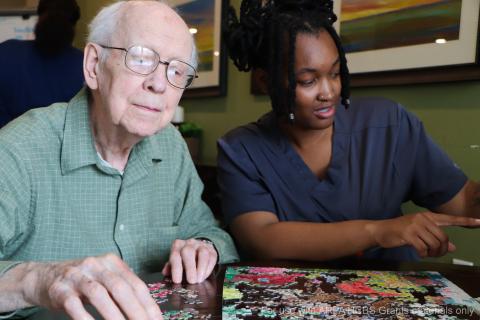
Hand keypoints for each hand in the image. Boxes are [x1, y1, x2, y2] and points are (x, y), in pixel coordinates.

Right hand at [24, 253, 161, 319]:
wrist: (43, 277)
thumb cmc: (81, 280)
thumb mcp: (104, 276)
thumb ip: (123, 285)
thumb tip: (147, 308)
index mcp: (112, 262)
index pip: (136, 284)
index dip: (148, 304)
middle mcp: (96, 265)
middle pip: (121, 288)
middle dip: (136, 311)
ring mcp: (77, 276)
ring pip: (100, 295)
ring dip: (114, 316)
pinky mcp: (60, 289)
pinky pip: (75, 305)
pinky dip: (86, 318)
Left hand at [162, 239, 216, 283]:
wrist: (198, 248)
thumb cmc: (184, 258)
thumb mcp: (176, 261)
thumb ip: (170, 267)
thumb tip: (165, 272)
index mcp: (177, 246)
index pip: (175, 255)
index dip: (176, 268)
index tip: (177, 281)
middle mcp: (189, 243)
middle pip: (188, 252)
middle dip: (190, 268)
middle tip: (191, 281)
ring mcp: (201, 245)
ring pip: (202, 254)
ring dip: (201, 268)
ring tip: (199, 280)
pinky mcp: (211, 250)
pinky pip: (211, 258)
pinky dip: (208, 268)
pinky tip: (204, 276)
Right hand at [369, 212, 479, 257]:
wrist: (380, 230)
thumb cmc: (400, 232)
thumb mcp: (419, 233)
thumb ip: (435, 238)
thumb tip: (452, 247)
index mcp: (428, 216)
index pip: (450, 219)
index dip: (465, 221)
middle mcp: (423, 218)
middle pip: (443, 237)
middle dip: (442, 250)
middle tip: (436, 255)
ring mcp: (415, 225)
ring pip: (434, 243)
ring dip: (433, 253)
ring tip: (427, 254)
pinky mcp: (408, 234)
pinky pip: (423, 248)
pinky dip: (424, 254)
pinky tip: (419, 253)